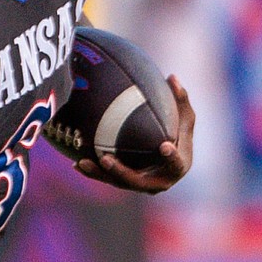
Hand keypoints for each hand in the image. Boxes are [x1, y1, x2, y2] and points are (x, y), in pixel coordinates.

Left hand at [73, 75, 195, 194]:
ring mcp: (141, 185)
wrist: (169, 156)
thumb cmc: (179, 132)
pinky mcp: (127, 183)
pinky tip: (77, 163)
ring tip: (82, 162)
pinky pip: (109, 179)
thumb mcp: (184, 117)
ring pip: (118, 182)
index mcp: (177, 167)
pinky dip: (94, 172)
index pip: (176, 164)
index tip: (164, 146)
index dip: (171, 157)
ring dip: (100, 174)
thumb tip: (172, 76)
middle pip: (138, 181)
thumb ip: (181, 99)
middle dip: (121, 171)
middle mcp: (159, 182)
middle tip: (106, 159)